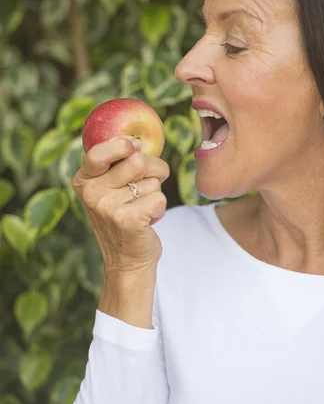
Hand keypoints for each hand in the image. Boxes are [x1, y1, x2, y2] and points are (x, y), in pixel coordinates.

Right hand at [72, 136, 169, 275]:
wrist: (127, 261)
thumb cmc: (124, 215)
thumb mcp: (110, 187)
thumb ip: (117, 163)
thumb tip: (136, 141)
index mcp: (83, 180)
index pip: (98, 151)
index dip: (122, 145)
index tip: (134, 147)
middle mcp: (91, 193)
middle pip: (137, 160)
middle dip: (154, 168)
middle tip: (150, 183)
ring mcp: (108, 208)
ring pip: (152, 180)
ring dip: (156, 192)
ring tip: (142, 207)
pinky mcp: (128, 221)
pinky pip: (160, 198)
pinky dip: (160, 209)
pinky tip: (148, 220)